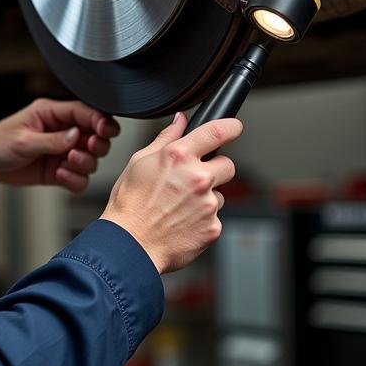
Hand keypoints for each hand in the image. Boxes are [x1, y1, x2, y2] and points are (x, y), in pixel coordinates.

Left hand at [0, 98, 120, 191]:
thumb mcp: (24, 139)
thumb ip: (52, 139)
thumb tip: (76, 136)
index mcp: (53, 114)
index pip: (86, 112)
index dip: (100, 120)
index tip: (104, 131)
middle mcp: (63, 132)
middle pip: (96, 135)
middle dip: (98, 144)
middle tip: (89, 148)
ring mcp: (62, 152)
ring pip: (91, 158)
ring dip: (85, 163)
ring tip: (67, 163)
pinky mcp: (59, 171)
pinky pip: (79, 178)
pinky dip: (75, 179)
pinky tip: (60, 175)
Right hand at [101, 113, 241, 273]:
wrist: (130, 245)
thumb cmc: (130, 205)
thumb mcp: (139, 162)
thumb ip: (166, 138)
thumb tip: (180, 121)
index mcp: (178, 156)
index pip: (217, 132)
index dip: (231, 127)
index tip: (235, 127)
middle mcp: (197, 177)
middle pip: (227, 164)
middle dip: (215, 169)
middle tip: (193, 179)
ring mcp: (207, 204)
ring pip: (220, 193)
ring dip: (206, 197)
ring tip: (180, 206)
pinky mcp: (213, 227)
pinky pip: (215, 217)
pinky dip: (203, 219)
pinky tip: (182, 221)